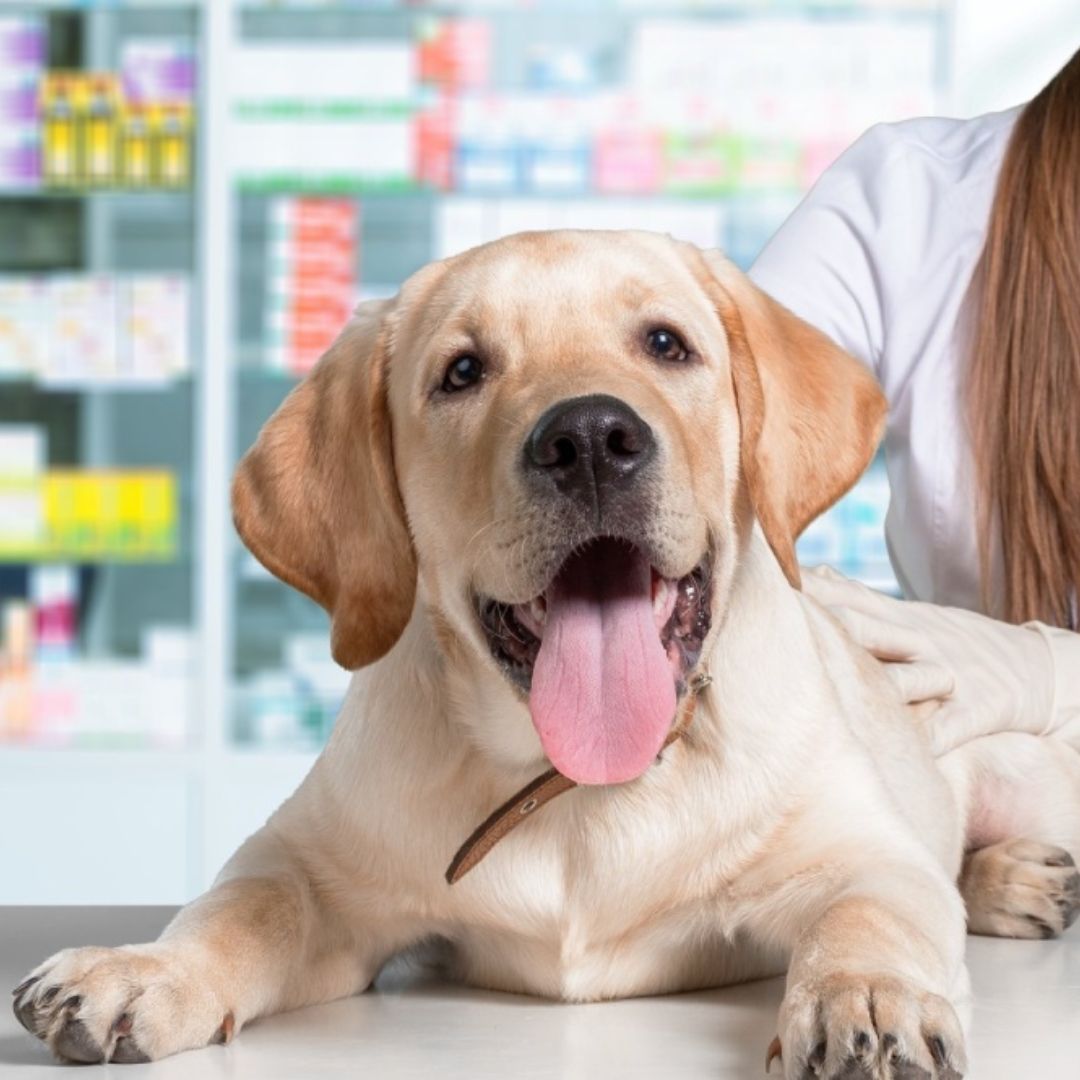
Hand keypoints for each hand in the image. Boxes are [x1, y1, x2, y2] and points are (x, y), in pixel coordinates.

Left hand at [802, 565, 1055, 754]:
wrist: (1041, 669)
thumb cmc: (961, 643)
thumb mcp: (914, 614)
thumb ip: (863, 599)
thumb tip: (816, 573)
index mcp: (903, 619)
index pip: (849, 598)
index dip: (810, 592)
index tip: (768, 585)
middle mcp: (920, 641)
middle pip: (867, 629)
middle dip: (826, 627)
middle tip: (780, 626)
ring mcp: (949, 674)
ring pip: (905, 675)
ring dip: (874, 682)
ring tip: (831, 691)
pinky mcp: (978, 710)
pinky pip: (948, 728)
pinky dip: (927, 738)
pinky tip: (902, 753)